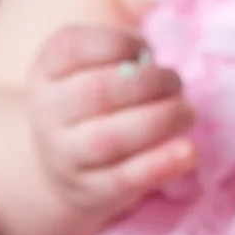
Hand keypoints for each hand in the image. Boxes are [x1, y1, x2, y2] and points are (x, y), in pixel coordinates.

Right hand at [28, 25, 196, 224]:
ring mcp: (65, 156)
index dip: (119, 44)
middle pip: (97, 92)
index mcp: (46, 72)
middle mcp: (48, 113)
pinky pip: (126, 179)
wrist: (59, 169)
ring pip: (109, 139)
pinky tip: (188, 151)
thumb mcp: (86, 68)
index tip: (145, 51)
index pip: (73, 48)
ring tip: (187, 114)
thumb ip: (119, 53)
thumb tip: (152, 61)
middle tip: (176, 83)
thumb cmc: (88, 105)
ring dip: (159, 121)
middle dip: (148, 83)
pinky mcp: (90, 190)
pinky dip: (160, 164)